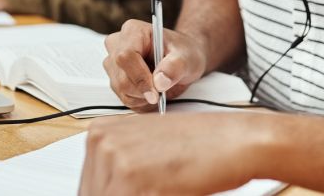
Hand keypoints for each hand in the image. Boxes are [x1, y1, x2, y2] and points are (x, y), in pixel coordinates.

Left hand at [80, 112, 260, 194]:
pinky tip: (174, 190)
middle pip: (95, 194)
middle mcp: (102, 143)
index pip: (88, 187)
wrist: (235, 140)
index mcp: (99, 133)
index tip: (137, 192)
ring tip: (167, 188)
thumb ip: (117, 172)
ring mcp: (119, 161)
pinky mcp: (139, 181)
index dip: (108, 194)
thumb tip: (98, 191)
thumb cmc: (198, 145)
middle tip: (156, 190)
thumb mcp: (145, 151)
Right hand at [102, 19, 206, 111]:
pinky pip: (123, 97)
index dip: (139, 77)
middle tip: (162, 92)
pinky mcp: (115, 78)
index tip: (156, 92)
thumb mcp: (186, 58)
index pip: (126, 56)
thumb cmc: (183, 53)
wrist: (181, 59)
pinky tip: (152, 91)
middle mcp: (118, 44)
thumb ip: (175, 67)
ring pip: (120, 89)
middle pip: (121, 76)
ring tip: (159, 87)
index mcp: (133, 31)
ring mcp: (113, 62)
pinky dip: (140, 100)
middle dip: (143, 90)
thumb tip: (159, 82)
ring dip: (142, 96)